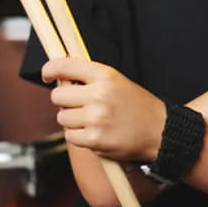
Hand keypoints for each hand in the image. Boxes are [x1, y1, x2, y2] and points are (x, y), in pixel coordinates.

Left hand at [41, 57, 165, 160]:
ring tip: (93, 121)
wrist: (160, 131)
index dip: (49, 69)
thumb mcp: (117, 81)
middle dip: (65, 102)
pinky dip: (79, 137)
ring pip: (62, 118)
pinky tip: (96, 133)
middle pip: (58, 96)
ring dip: (72, 121)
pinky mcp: (94, 140)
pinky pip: (70, 137)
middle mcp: (99, 95)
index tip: (47, 74)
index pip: (64, 66)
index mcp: (104, 75)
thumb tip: (59, 78)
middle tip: (81, 106)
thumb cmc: (137, 106)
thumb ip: (90, 78)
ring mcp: (96, 118)